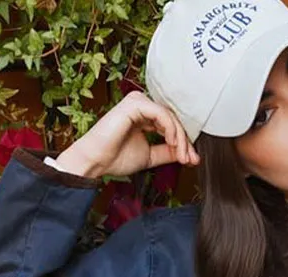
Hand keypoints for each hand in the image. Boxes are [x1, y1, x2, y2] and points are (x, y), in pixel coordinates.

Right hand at [54, 91, 199, 177]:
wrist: (95, 162)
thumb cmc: (115, 158)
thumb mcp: (151, 155)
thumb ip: (169, 152)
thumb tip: (190, 154)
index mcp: (144, 116)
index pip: (172, 125)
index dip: (184, 142)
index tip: (192, 160)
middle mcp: (142, 106)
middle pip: (174, 120)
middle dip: (185, 142)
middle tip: (191, 159)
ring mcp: (137, 103)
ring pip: (170, 117)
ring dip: (180, 138)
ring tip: (182, 156)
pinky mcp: (134, 104)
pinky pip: (161, 114)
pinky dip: (171, 129)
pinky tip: (173, 143)